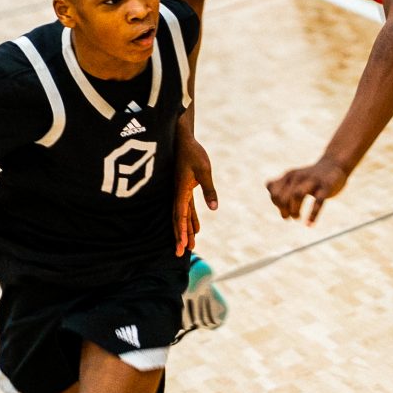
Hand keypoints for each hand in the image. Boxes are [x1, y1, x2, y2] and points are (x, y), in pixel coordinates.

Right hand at [173, 127, 217, 255]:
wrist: (181, 139)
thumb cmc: (193, 152)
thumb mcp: (204, 171)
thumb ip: (209, 189)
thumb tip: (214, 208)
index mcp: (181, 192)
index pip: (180, 217)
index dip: (181, 232)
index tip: (181, 246)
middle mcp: (178, 195)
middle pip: (178, 221)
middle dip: (180, 237)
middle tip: (180, 254)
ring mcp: (180, 193)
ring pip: (182, 217)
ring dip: (186, 232)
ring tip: (189, 247)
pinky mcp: (184, 190)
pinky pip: (186, 210)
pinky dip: (190, 221)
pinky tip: (196, 229)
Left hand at [266, 157, 349, 224]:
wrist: (334, 164)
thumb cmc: (310, 177)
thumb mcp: (293, 178)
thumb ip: (279, 186)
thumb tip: (271, 193)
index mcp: (289, 176)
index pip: (274, 192)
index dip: (276, 203)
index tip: (283, 208)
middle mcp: (299, 177)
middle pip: (283, 195)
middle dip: (283, 209)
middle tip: (289, 217)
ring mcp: (313, 181)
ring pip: (297, 195)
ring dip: (294, 210)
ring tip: (296, 218)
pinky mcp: (326, 186)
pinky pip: (318, 201)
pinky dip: (313, 215)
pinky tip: (309, 225)